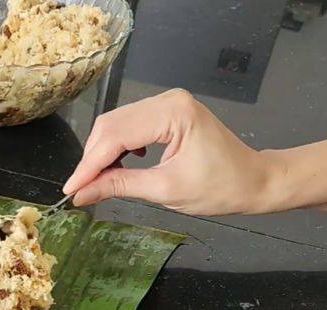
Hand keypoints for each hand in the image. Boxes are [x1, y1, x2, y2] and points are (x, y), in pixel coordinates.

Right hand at [62, 89, 281, 214]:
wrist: (255, 181)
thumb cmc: (221, 188)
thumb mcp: (165, 191)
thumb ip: (119, 186)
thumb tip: (82, 193)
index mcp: (172, 113)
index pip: (115, 136)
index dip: (89, 165)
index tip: (71, 189)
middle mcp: (168, 100)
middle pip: (111, 125)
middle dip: (92, 158)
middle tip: (80, 189)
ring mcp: (167, 103)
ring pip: (116, 125)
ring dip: (102, 154)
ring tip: (96, 181)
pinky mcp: (167, 112)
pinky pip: (129, 125)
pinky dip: (116, 147)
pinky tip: (119, 165)